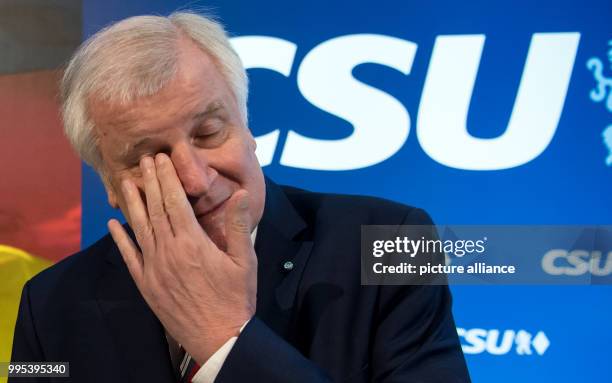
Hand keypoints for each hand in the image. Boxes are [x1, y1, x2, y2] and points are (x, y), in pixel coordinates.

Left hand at [107, 153, 256, 363]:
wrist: (219, 337)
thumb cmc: (236, 298)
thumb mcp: (245, 260)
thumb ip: (239, 225)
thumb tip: (240, 193)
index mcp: (193, 243)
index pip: (175, 201)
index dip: (167, 178)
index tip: (161, 159)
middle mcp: (168, 251)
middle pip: (155, 209)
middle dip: (149, 181)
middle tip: (144, 159)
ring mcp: (154, 268)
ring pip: (139, 227)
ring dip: (132, 203)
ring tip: (126, 181)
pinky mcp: (146, 284)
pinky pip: (129, 256)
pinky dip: (120, 238)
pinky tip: (114, 223)